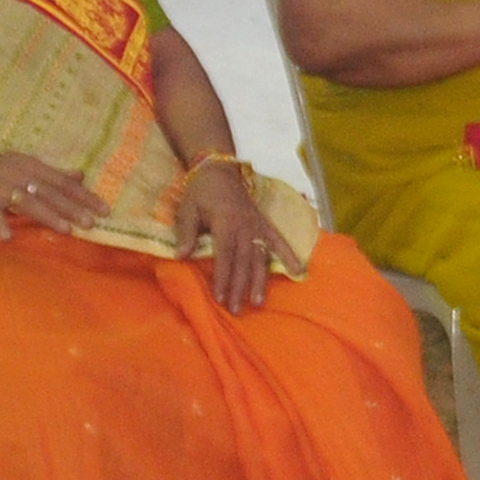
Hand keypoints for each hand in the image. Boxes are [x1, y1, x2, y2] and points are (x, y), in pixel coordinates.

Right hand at [0, 145, 103, 240]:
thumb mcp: (24, 165)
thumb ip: (53, 172)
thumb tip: (81, 175)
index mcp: (31, 167)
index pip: (64, 183)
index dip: (85, 196)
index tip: (105, 209)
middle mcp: (19, 176)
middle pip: (51, 194)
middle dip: (73, 209)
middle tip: (93, 223)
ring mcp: (0, 188)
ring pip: (28, 203)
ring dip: (48, 216)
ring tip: (67, 230)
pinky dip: (0, 224)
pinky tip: (8, 237)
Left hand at [180, 161, 303, 312]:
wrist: (219, 170)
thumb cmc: (200, 192)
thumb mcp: (187, 209)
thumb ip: (187, 233)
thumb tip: (181, 257)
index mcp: (226, 223)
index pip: (225, 256)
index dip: (223, 277)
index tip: (219, 297)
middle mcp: (245, 227)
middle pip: (244, 262)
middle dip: (239, 287)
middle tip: (235, 309)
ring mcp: (258, 226)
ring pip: (260, 257)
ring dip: (259, 281)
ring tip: (257, 302)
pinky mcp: (265, 225)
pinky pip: (279, 243)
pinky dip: (289, 256)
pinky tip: (299, 272)